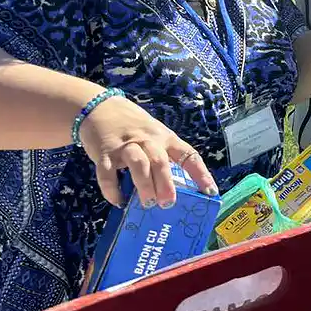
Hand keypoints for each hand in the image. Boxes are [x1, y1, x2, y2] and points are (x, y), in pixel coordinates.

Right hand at [78, 94, 214, 207]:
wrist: (100, 107)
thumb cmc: (133, 126)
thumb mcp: (154, 134)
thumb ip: (162, 156)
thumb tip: (169, 192)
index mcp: (166, 138)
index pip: (188, 155)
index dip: (201, 174)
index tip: (210, 192)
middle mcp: (148, 140)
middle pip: (160, 161)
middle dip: (166, 184)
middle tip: (168, 203)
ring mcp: (125, 146)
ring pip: (139, 164)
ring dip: (145, 185)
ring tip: (148, 203)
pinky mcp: (104, 152)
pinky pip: (108, 173)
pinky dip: (112, 189)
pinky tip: (119, 201)